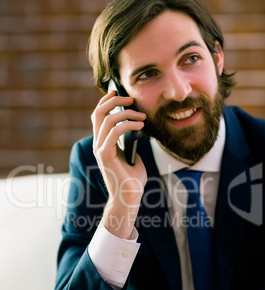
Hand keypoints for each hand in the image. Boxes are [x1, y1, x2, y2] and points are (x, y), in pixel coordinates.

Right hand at [92, 90, 146, 237]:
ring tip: (142, 116)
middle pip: (99, 113)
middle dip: (114, 101)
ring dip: (126, 113)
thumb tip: (137, 127)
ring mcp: (100, 149)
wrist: (130, 197)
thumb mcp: (133, 155)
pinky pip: (114, 132)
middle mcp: (98, 144)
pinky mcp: (105, 155)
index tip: (118, 92)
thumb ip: (131, 142)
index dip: (106, 101)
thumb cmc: (133, 179)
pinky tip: (140, 126)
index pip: (99, 116)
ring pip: (106, 120)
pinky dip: (128, 125)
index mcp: (103, 143)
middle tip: (131, 99)